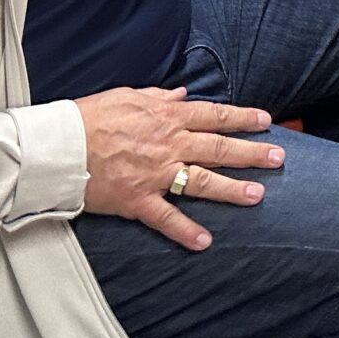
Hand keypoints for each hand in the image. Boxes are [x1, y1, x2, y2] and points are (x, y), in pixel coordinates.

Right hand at [75, 86, 283, 250]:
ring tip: (258, 195)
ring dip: (232, 190)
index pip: (215, 116)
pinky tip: (205, 242)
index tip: (266, 121)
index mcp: (167, 118)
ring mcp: (155, 174)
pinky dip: (186, 231)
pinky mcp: (138, 200)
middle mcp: (168, 145)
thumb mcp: (128, 96)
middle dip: (251, 153)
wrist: (59, 146)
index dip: (243, 118)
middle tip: (279, 158)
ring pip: (202, 182)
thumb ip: (159, 98)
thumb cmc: (90, 117)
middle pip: (218, 148)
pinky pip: (166, 218)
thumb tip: (181, 96)